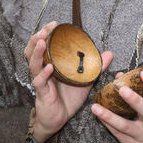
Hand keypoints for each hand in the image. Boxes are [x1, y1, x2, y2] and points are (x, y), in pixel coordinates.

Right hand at [24, 21, 112, 142]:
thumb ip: (96, 67)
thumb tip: (109, 53)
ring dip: (37, 52)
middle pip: (33, 50)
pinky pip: (39, 81)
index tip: (54, 24)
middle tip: (46, 29)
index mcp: (51, 64)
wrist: (60, 119)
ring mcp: (41, 81)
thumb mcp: (85, 80)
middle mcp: (43, 70)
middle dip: (38, 37)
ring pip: (33, 63)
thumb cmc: (69, 98)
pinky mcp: (42, 93)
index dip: (46, 33)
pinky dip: (44, 73)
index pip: (44, 45)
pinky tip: (49, 67)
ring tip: (42, 41)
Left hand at [91, 69, 142, 142]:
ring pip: (125, 126)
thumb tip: (120, 76)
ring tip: (96, 107)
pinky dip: (107, 124)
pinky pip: (117, 133)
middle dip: (134, 100)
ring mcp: (141, 136)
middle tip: (121, 89)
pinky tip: (98, 116)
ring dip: (109, 116)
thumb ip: (142, 93)